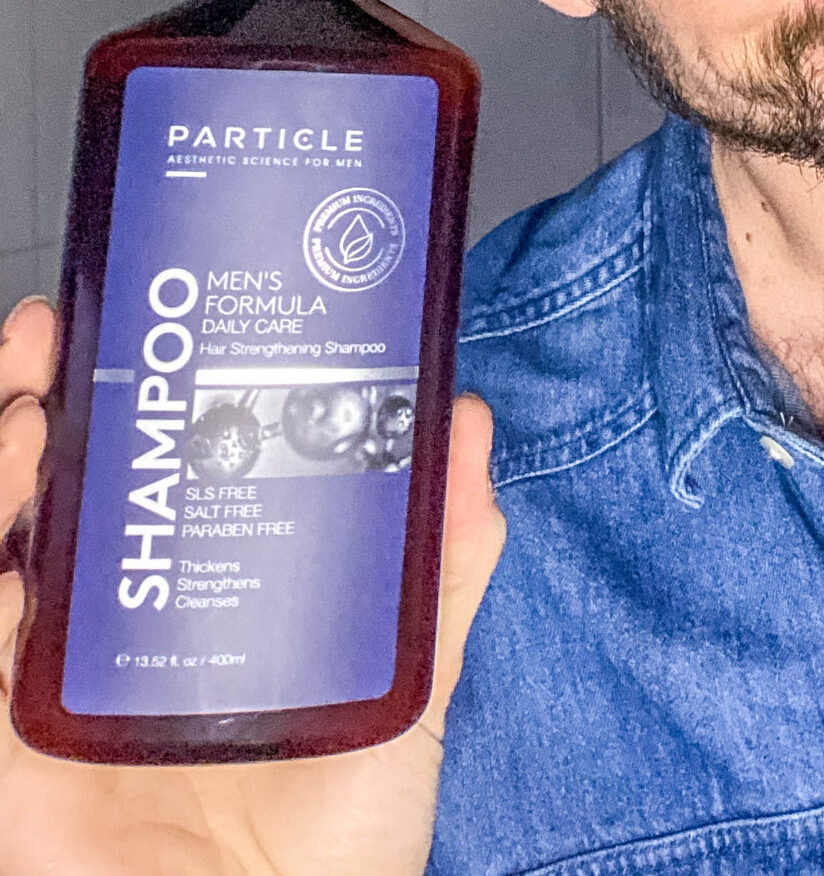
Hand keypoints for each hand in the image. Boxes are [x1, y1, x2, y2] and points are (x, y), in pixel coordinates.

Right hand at [0, 296, 505, 875]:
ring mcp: (53, 687)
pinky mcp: (14, 758)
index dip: (113, 384)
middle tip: (49, 333)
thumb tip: (467, 421)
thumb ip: (444, 557)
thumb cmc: (340, 831)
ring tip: (31, 412)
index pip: (134, 464)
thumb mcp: (409, 672)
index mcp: (192, 592)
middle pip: (42, 488)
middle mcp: (111, 625)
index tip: (124, 309)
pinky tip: (8, 554)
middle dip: (32, 396)